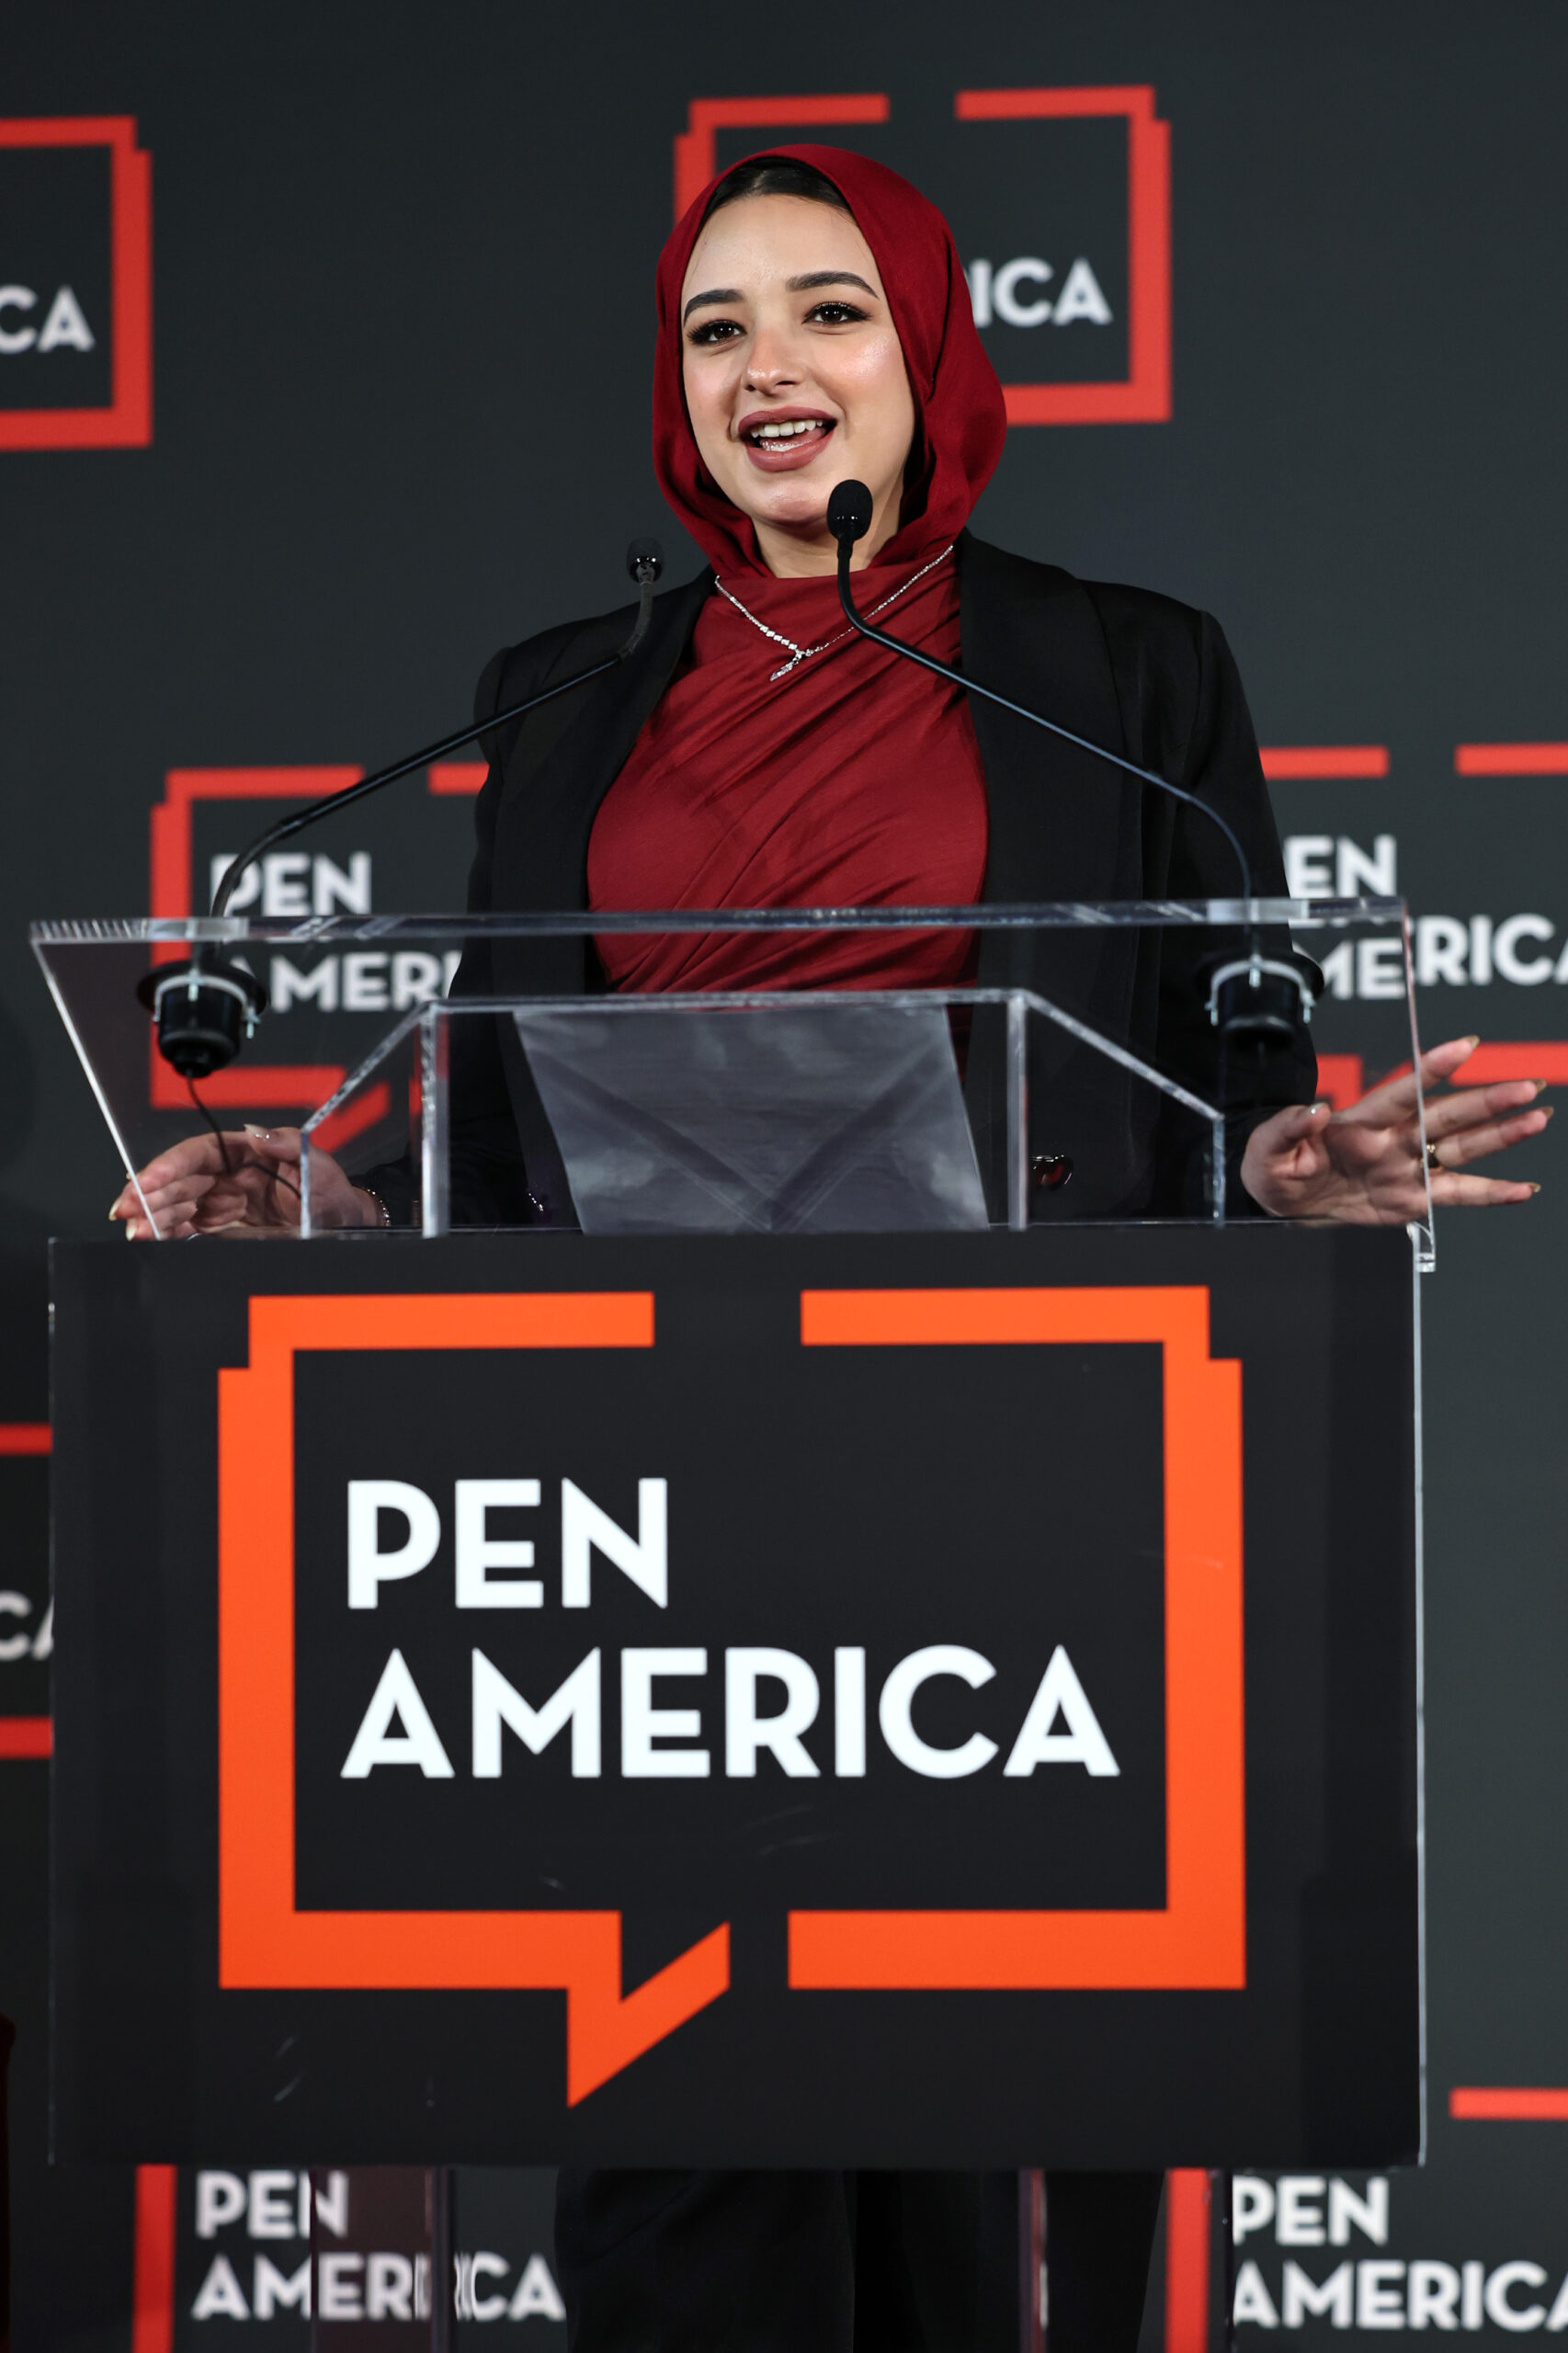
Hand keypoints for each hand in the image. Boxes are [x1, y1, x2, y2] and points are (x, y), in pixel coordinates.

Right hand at [110, 1125, 376, 1238]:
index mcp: (244, 1150)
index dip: (171, 1164)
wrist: (341, 1222)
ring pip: (178, 1204)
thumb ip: (288, 1144)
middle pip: (180, 1180)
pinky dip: (168, 1231)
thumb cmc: (329, 1188)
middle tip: (128, 1210)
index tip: (150, 1179)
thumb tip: (256, 1132)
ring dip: (154, 1216)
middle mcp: (228, 1173)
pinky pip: (189, 1226)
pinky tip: (151, 1237)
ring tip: (137, 1229)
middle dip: (150, 1194)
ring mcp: (222, 1198)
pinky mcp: (223, 1224)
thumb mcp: (316, 1162)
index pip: (199, 1153)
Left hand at [1241, 1036, 1549, 1221]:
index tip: (1466, 1046)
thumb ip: (1288, 1126)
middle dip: (1486, 1102)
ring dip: (1501, 1135)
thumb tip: (1314, 1108)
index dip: (1432, 1068)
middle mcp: (1392, 1139)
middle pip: (1445, 1116)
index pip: (1401, 1090)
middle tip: (1527, 1087)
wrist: (1279, 1205)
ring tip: (1537, 1120)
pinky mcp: (1412, 1199)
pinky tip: (1524, 1188)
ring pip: (1461, 1148)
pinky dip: (1491, 1193)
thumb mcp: (1266, 1146)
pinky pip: (1457, 1194)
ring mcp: (1406, 1167)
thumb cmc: (1272, 1166)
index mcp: (1358, 1121)